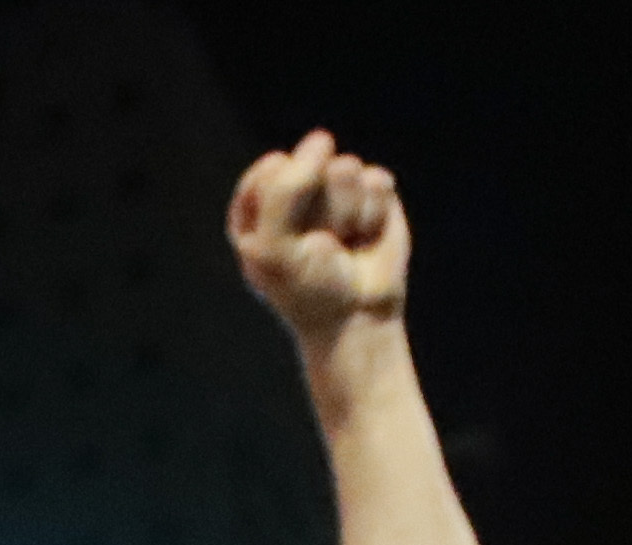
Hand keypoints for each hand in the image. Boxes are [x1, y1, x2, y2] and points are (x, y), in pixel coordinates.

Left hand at [229, 131, 408, 344]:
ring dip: (347, 214)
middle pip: (310, 166)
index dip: (287, 211)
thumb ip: (285, 189)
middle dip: (319, 211)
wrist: (354, 320)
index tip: (289, 244)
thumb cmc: (306, 290)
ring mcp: (334, 186)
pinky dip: (373, 214)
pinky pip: (376, 180)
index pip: (271, 170)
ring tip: (341, 243)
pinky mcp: (372, 191)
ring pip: (345, 169)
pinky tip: (364, 236)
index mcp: (255, 203)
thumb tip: (323, 137)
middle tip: (317, 246)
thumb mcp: (275, 247)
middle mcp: (294, 189)